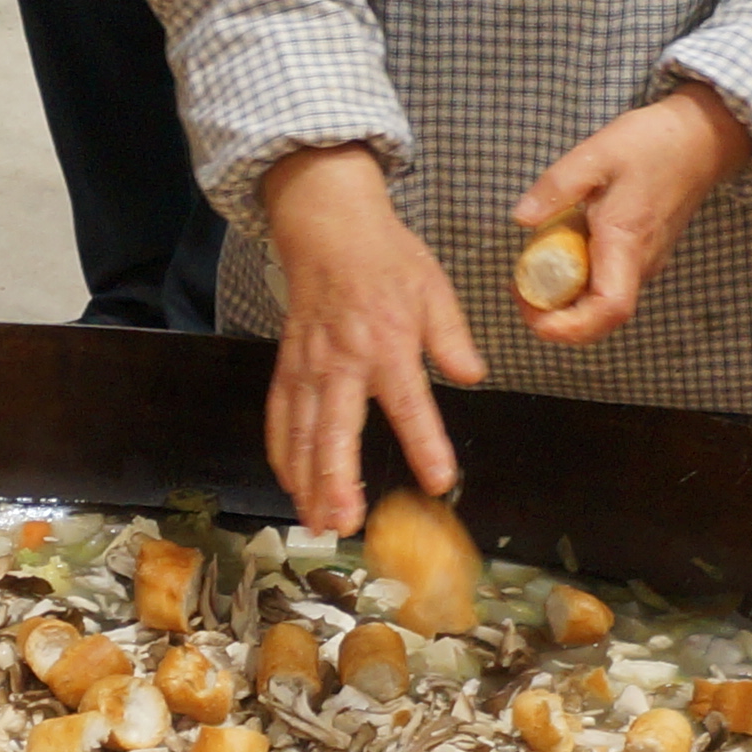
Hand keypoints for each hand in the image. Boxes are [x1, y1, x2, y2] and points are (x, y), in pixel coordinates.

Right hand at [260, 143, 481, 533]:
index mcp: (388, 343)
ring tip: (315, 522)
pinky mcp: (288, 366)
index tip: (439, 479)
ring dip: (306, 481)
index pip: (409, 404)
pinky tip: (289, 485)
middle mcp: (343, 361)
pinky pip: (280, 417)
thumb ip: (452, 339)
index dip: (425, 444)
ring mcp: (308, 366)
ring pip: (302, 433)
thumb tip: (472, 377)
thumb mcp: (435, 290)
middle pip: (335, 430)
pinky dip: (282, 454)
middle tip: (342, 523)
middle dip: (335, 480)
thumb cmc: (386, 259)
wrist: (328, 229)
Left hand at [513, 83, 751, 348]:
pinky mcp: (643, 258)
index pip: (609, 309)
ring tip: (531, 270)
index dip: (569, 325)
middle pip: (600, 320)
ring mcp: (645, 264)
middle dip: (555, 320)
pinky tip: (558, 252)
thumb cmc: (651, 143)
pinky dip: (578, 283)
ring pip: (602, 305)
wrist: (700, 139)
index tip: (531, 310)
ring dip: (563, 302)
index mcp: (628, 242)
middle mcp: (641, 263)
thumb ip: (557, 187)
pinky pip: (608, 285)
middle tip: (518, 289)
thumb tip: (521, 218)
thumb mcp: (595, 153)